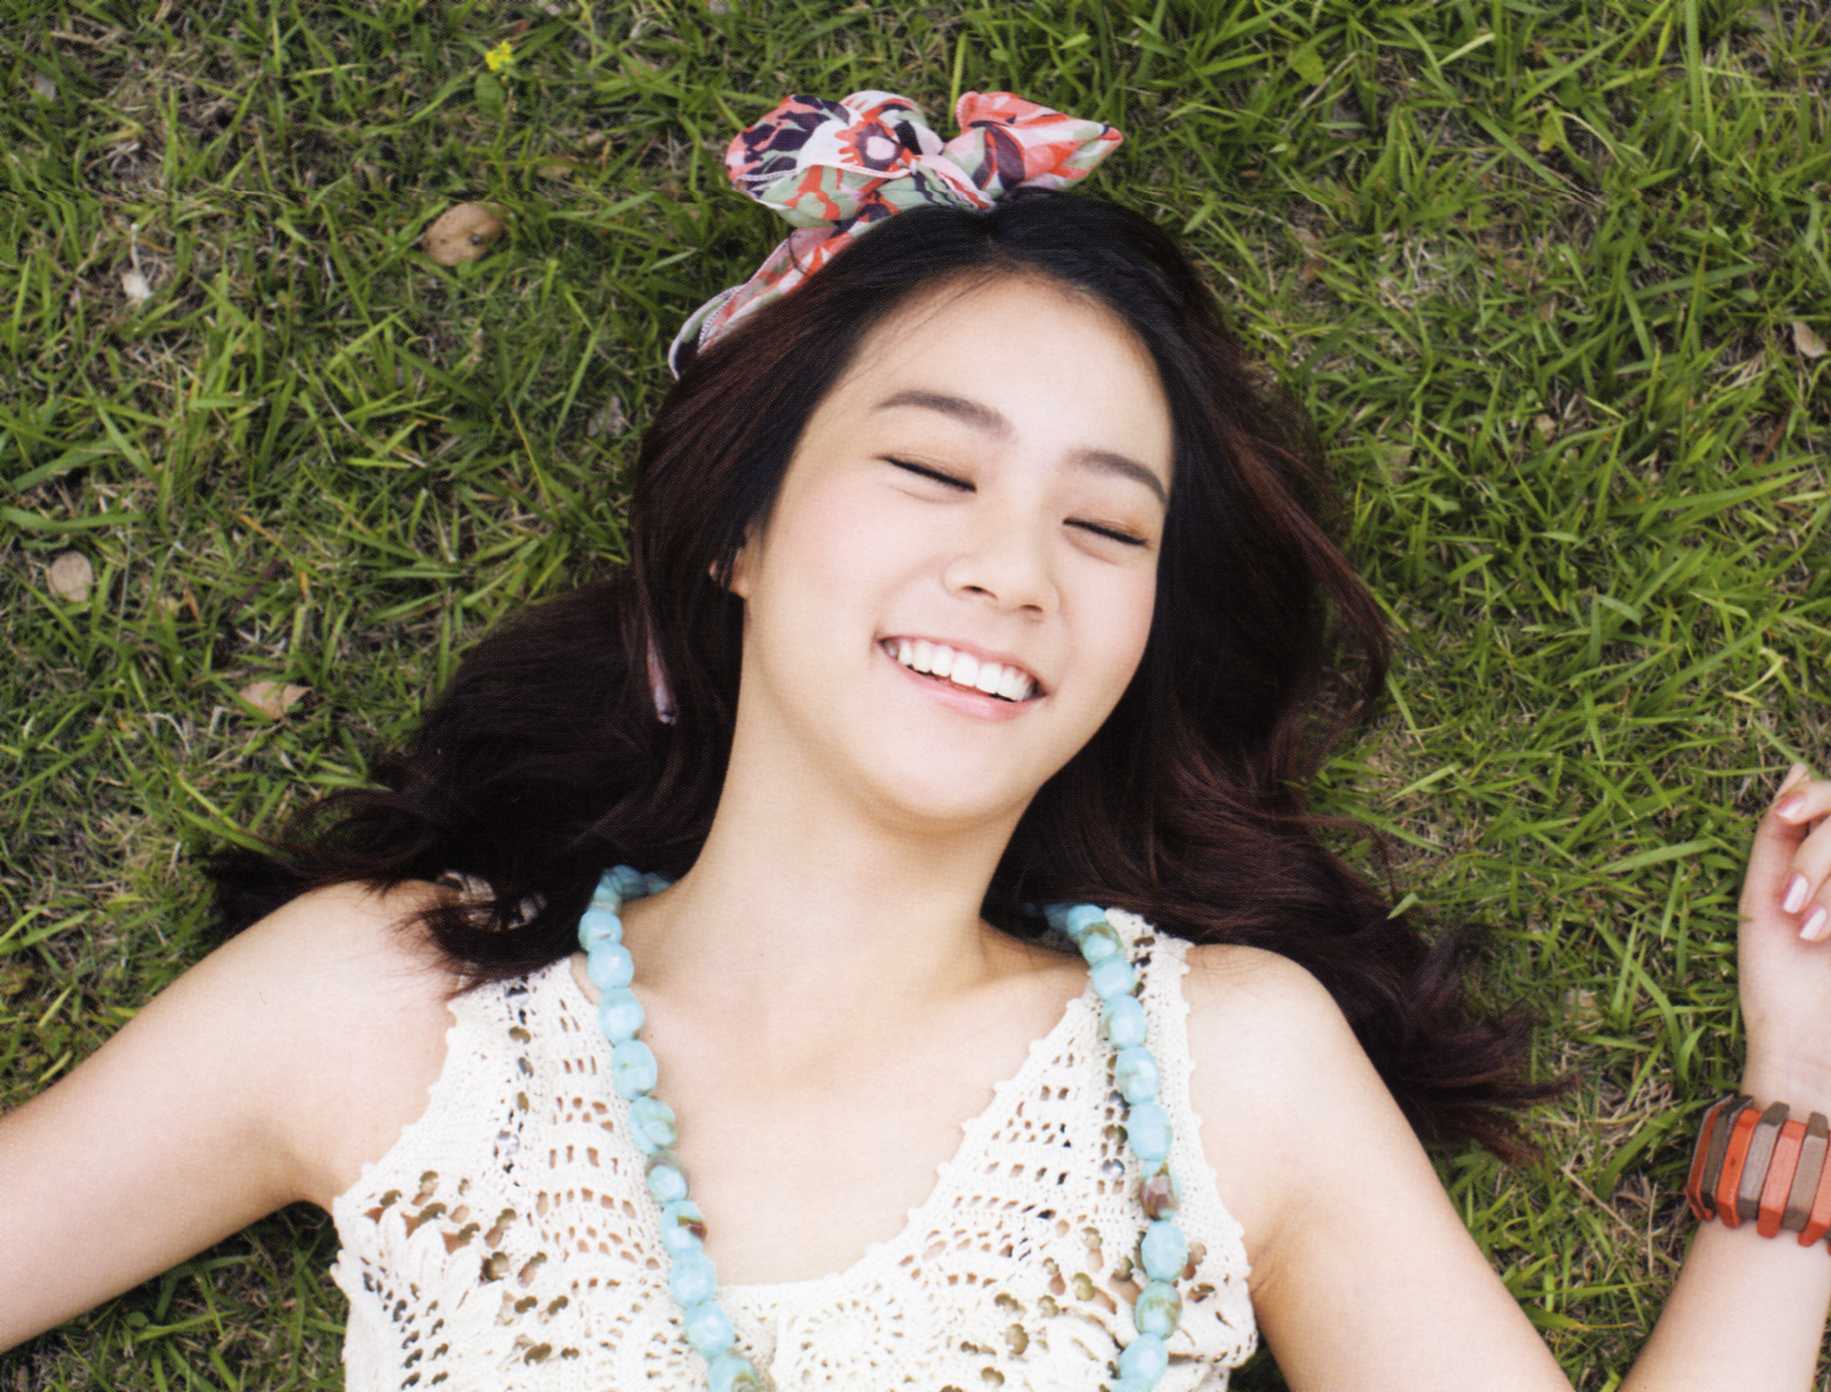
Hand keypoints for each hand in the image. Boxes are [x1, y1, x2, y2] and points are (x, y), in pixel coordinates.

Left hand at [1738, 762, 1830, 1093]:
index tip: (1783, 819)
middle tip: (1792, 905)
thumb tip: (1797, 766)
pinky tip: (1827, 938)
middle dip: (1817, 858)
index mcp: (1828, 872)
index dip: (1816, 800)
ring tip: (1813, 933)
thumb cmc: (1779, 978)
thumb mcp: (1765, 898)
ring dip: (1829, 882)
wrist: (1805, 1047)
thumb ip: (1779, 834)